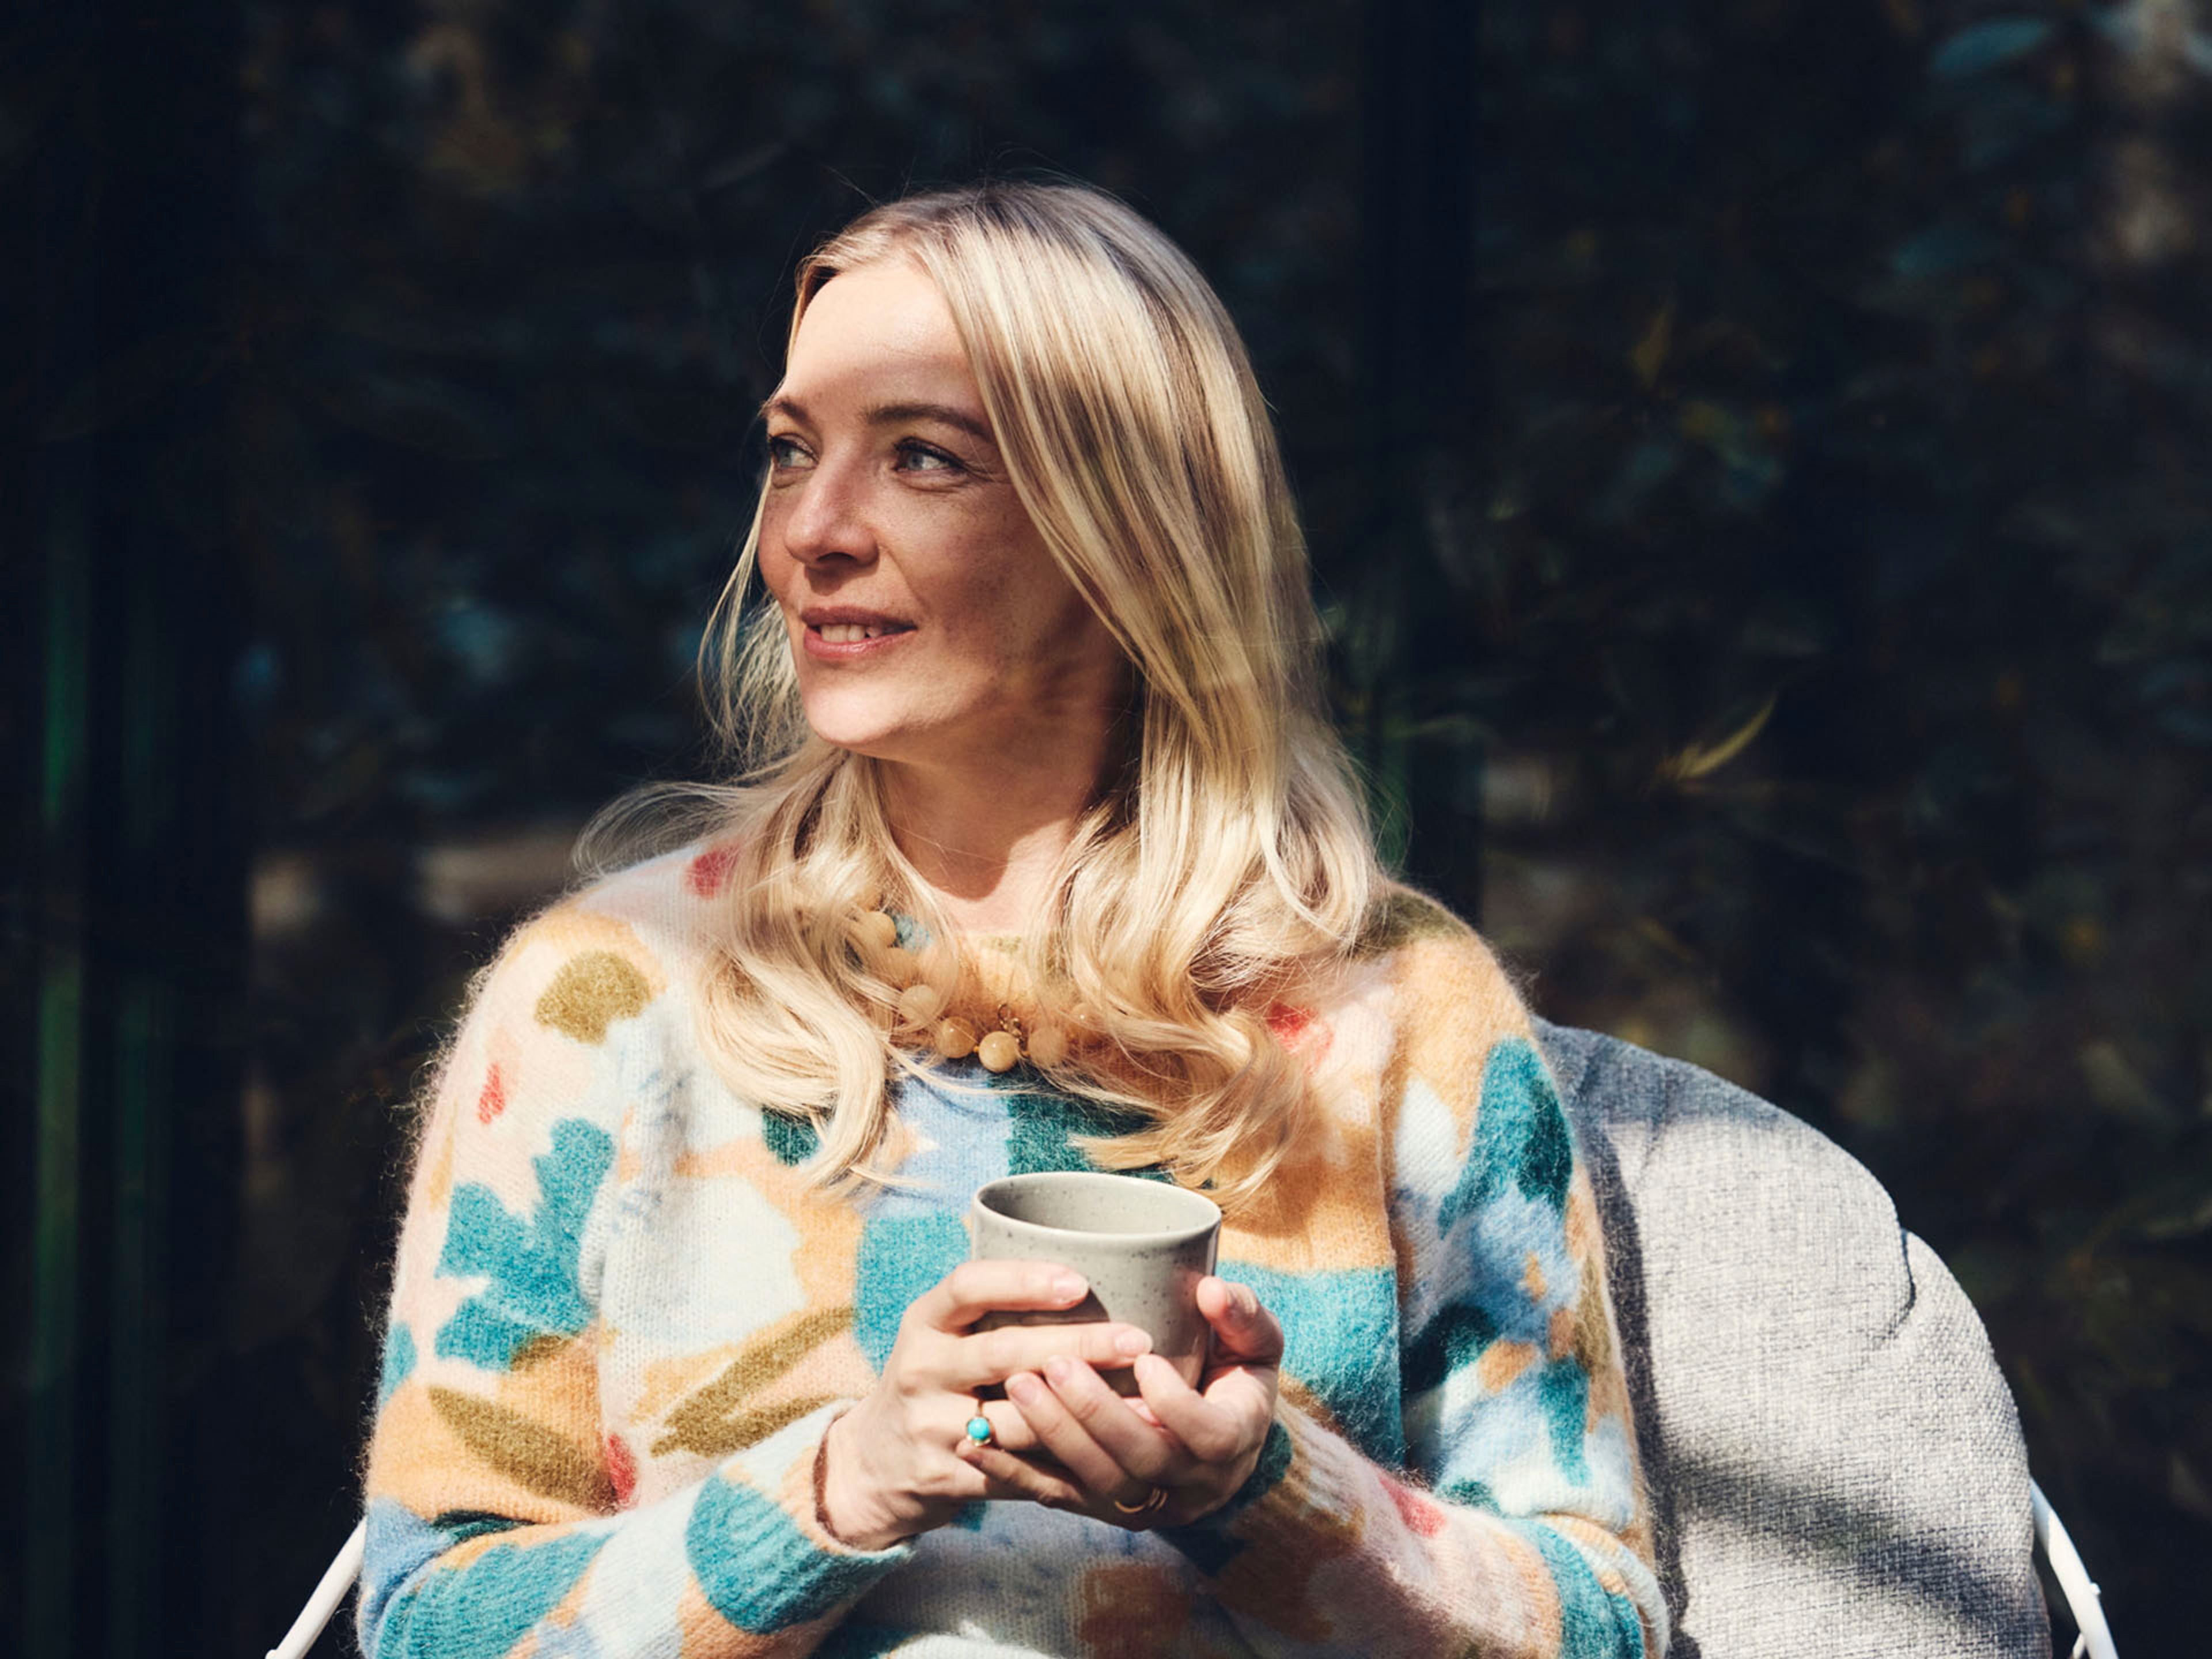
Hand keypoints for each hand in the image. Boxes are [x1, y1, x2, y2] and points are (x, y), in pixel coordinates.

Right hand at [819, 1259, 1153, 1549]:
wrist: (873, 1464)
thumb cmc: (933, 1379)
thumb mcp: (942, 1334)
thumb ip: (994, 1309)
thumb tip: (1095, 1273)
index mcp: (925, 1322)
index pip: (968, 1286)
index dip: (1023, 1281)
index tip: (1080, 1283)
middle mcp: (921, 1369)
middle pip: (1003, 1353)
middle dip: (1077, 1346)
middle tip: (1137, 1339)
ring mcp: (932, 1426)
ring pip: (1018, 1420)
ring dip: (1084, 1413)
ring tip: (1145, 1404)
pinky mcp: (947, 1477)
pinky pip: (1018, 1473)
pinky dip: (1069, 1466)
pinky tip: (1116, 1457)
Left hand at [969, 1275, 1282, 1528]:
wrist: (1219, 1436)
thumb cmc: (1237, 1373)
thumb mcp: (1255, 1344)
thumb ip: (1241, 1316)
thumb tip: (1211, 1290)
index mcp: (1233, 1442)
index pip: (1209, 1436)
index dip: (1177, 1404)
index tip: (1146, 1357)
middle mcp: (1192, 1486)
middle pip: (1144, 1462)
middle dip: (1097, 1414)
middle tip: (1055, 1364)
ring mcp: (1146, 1504)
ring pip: (1098, 1484)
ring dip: (1054, 1438)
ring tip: (1016, 1386)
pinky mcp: (1104, 1508)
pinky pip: (1058, 1498)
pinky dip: (1014, 1473)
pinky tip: (974, 1443)